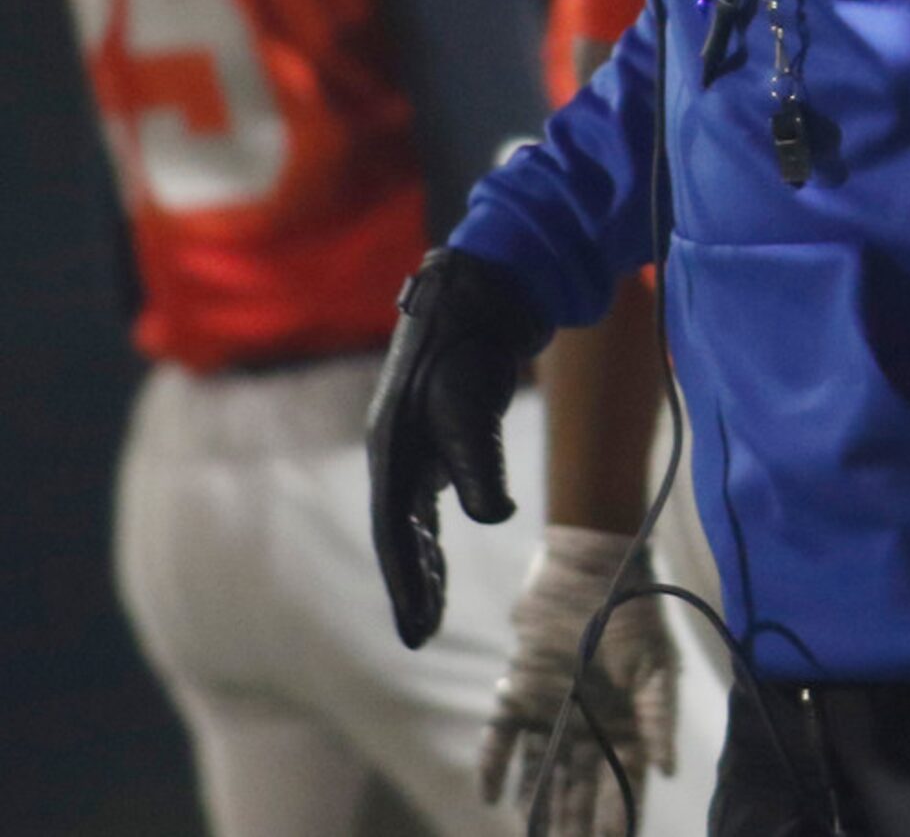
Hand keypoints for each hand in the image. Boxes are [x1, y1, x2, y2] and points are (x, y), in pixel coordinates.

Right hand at [366, 246, 544, 648]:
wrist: (476, 298)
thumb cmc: (467, 348)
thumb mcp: (470, 403)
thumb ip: (479, 461)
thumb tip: (493, 517)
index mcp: (391, 449)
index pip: (394, 531)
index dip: (405, 582)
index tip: (416, 631)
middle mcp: (394, 452)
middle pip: (397, 533)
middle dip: (409, 584)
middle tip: (421, 635)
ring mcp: (411, 447)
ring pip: (410, 522)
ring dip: (421, 564)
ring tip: (430, 613)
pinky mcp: (432, 440)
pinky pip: (425, 504)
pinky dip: (431, 537)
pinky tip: (439, 561)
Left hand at [478, 526, 677, 835]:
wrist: (591, 563)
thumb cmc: (630, 611)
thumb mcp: (654, 665)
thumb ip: (658, 717)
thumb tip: (667, 771)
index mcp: (623, 723)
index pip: (620, 783)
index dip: (617, 817)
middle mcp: (586, 725)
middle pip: (577, 788)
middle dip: (574, 825)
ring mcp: (549, 711)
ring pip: (541, 773)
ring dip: (536, 808)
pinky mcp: (518, 690)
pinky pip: (502, 738)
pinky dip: (494, 766)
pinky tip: (491, 797)